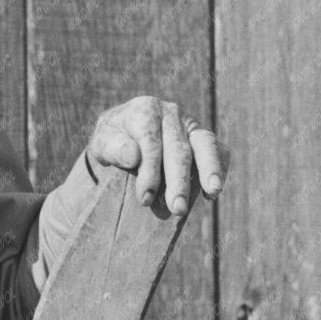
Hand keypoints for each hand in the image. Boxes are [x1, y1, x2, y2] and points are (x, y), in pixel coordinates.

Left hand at [86, 98, 224, 214]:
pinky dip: (219, 167)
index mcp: (144, 110)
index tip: (145, 198)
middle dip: (178, 180)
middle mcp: (171, 113)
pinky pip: (217, 148)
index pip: (150, 142)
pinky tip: (213, 191)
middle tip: (177, 208)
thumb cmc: (112, 141)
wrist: (123, 132)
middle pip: (179, 148)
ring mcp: (189, 123)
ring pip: (204, 144)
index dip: (149, 172)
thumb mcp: (101, 143)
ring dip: (209, 170)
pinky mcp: (201, 137)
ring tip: (213, 192)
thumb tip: (134, 156)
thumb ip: (113, 148)